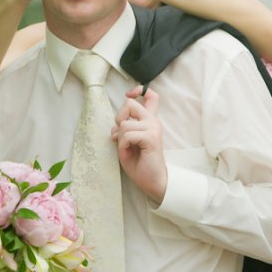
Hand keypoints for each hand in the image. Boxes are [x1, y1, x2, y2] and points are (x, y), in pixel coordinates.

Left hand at [112, 86, 167, 202]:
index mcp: (149, 121)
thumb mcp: (128, 141)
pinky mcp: (150, 137)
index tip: (130, 94)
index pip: (150, 95)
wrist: (152, 180)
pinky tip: (129, 153)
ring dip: (120, 139)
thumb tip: (118, 123)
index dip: (138, 90)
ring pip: (124, 123)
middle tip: (121, 135)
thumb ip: (125, 128)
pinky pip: (127, 135)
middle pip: (130, 104)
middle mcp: (153, 121)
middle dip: (118, 118)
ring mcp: (153, 128)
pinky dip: (123, 146)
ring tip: (127, 149)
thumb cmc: (139, 162)